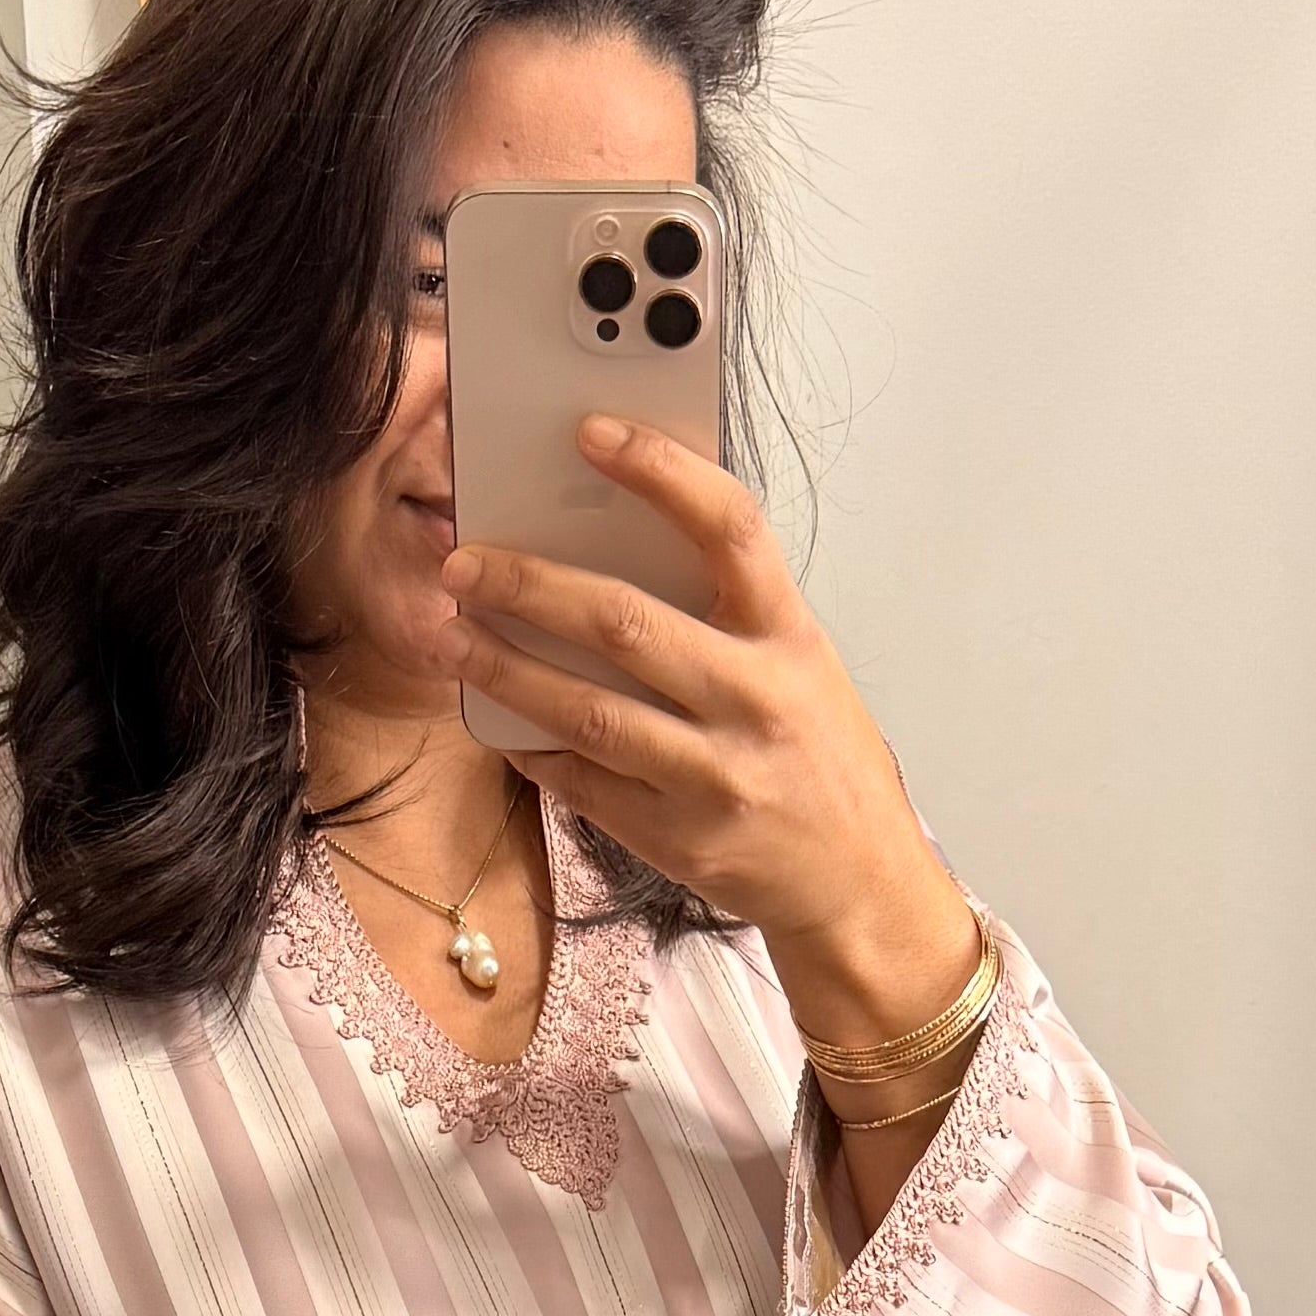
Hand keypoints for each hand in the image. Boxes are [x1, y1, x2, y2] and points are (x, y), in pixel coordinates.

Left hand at [439, 423, 981, 1040]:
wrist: (861, 883)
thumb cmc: (821, 758)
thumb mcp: (801, 666)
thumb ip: (727, 613)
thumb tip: (610, 548)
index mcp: (791, 638)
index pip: (729, 528)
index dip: (661, 471)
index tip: (592, 432)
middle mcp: (756, 702)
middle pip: (624, 624)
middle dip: (529, 587)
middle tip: (463, 564)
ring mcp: (716, 778)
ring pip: (587, 713)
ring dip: (507, 671)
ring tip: (455, 638)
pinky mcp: (679, 840)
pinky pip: (585, 785)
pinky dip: (535, 747)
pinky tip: (501, 722)